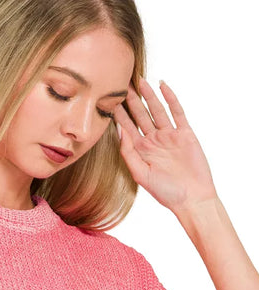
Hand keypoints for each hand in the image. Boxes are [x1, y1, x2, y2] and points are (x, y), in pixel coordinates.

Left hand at [114, 77, 218, 215]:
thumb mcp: (140, 174)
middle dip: (131, 99)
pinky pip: (177, 112)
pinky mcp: (185, 133)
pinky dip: (170, 98)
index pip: (126, 127)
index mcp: (141, 151)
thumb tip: (120, 131)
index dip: (118, 113)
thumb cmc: (165, 192)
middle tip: (121, 82)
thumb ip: (129, 153)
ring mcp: (169, 136)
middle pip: (140, 115)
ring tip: (139, 80)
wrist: (192, 198)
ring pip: (156, 110)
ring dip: (148, 95)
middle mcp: (153, 141)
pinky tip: (162, 86)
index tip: (108, 98)